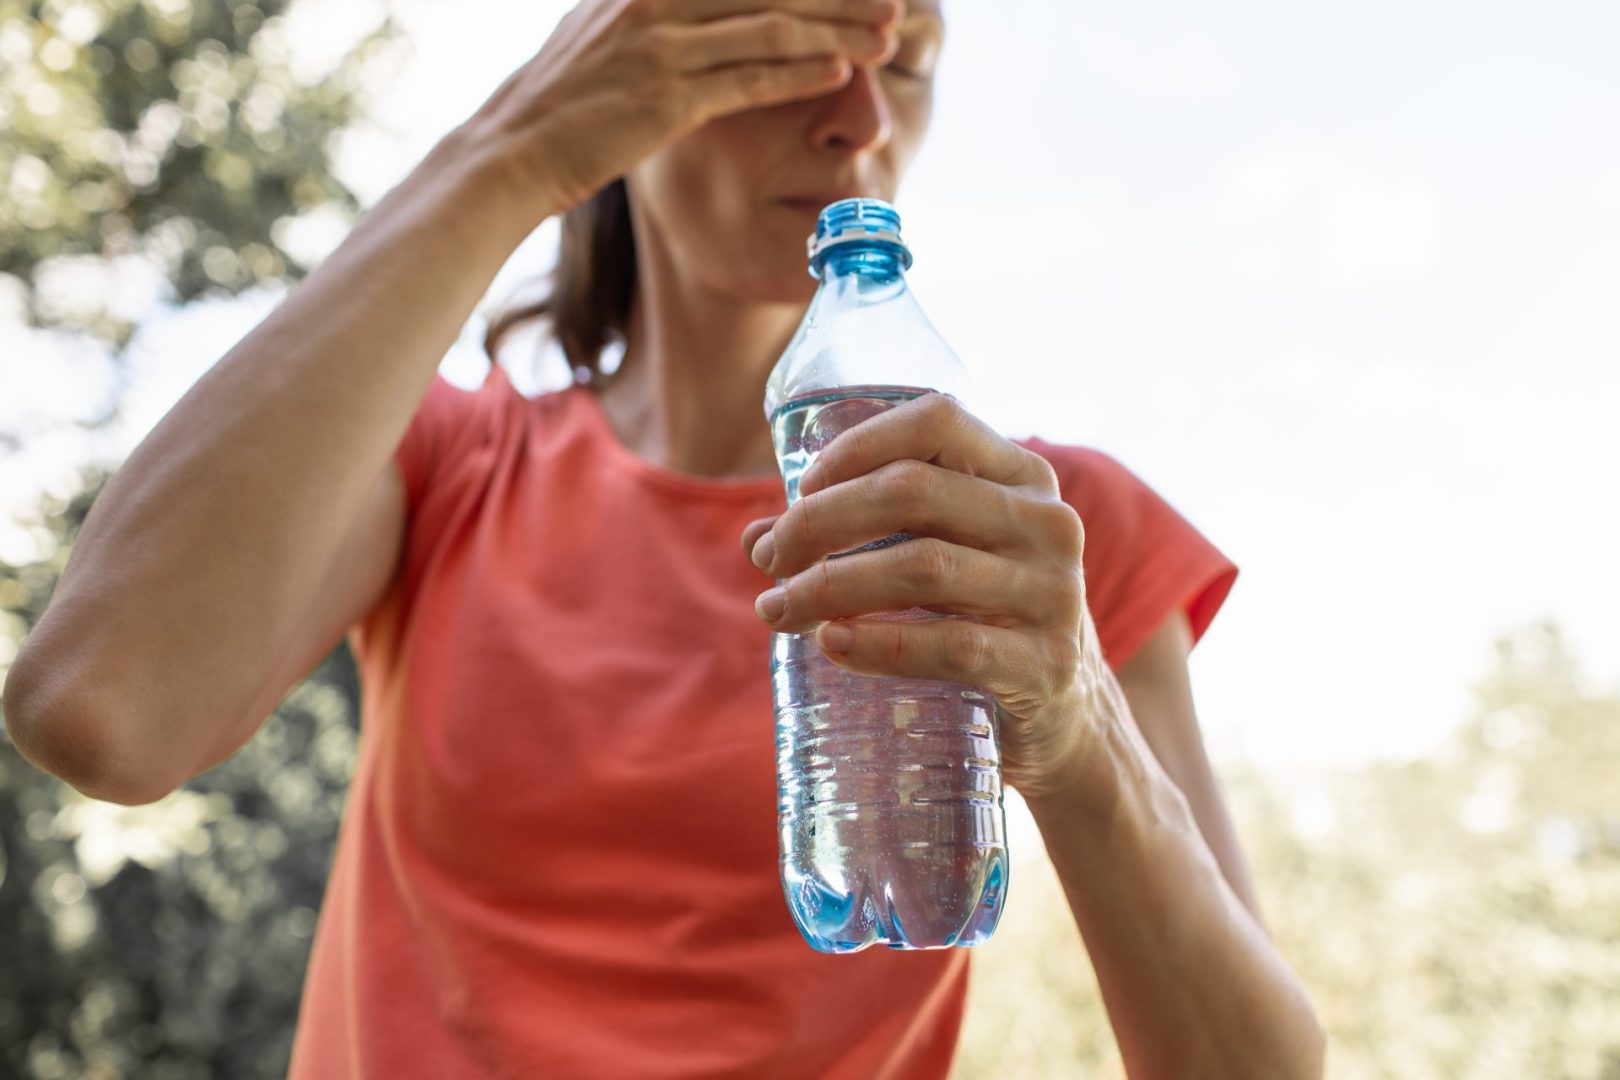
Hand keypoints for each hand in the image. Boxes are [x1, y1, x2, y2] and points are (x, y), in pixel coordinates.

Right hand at [465, 0, 901, 218]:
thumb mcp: (601, 35)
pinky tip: (841, 70)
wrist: (510, 153)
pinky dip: (799, 72)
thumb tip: (698, 14)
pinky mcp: (667, 97)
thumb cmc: (559, 105)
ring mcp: (660, 45)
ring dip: (837, 30)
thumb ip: (649, 14)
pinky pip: (748, 78)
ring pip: (770, 26)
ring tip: (886, 35)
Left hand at [739, 393, 1097, 796]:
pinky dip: (878, 643)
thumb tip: (755, 540)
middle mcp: (1046, 522)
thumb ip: (858, 537)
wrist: (1063, 716)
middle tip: (771, 559)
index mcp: (1021, 476)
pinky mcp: (1045, 664)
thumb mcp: (937, 558)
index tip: (801, 490)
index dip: (857, 445)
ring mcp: (1054, 593)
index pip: (936, 421)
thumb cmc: (980, 618)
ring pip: (924, 567)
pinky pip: (950, 646)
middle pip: (913, 491)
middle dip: (821, 521)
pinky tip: (831, 644)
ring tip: (778, 610)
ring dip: (831, 586)